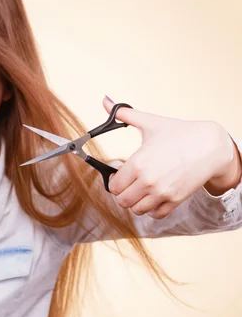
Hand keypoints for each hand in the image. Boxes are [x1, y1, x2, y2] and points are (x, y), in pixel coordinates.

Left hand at [103, 96, 235, 218]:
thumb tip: (105, 101)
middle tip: (128, 183)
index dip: (114, 181)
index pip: (113, 186)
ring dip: (135, 202)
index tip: (120, 174)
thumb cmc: (179, 133)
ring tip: (140, 190)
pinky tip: (152, 197)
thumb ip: (124, 114)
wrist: (210, 145)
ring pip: (137, 210)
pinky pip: (155, 215)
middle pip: (122, 201)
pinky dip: (151, 209)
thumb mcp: (150, 122)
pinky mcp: (175, 200)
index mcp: (138, 163)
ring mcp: (163, 193)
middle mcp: (148, 181)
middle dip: (122, 193)